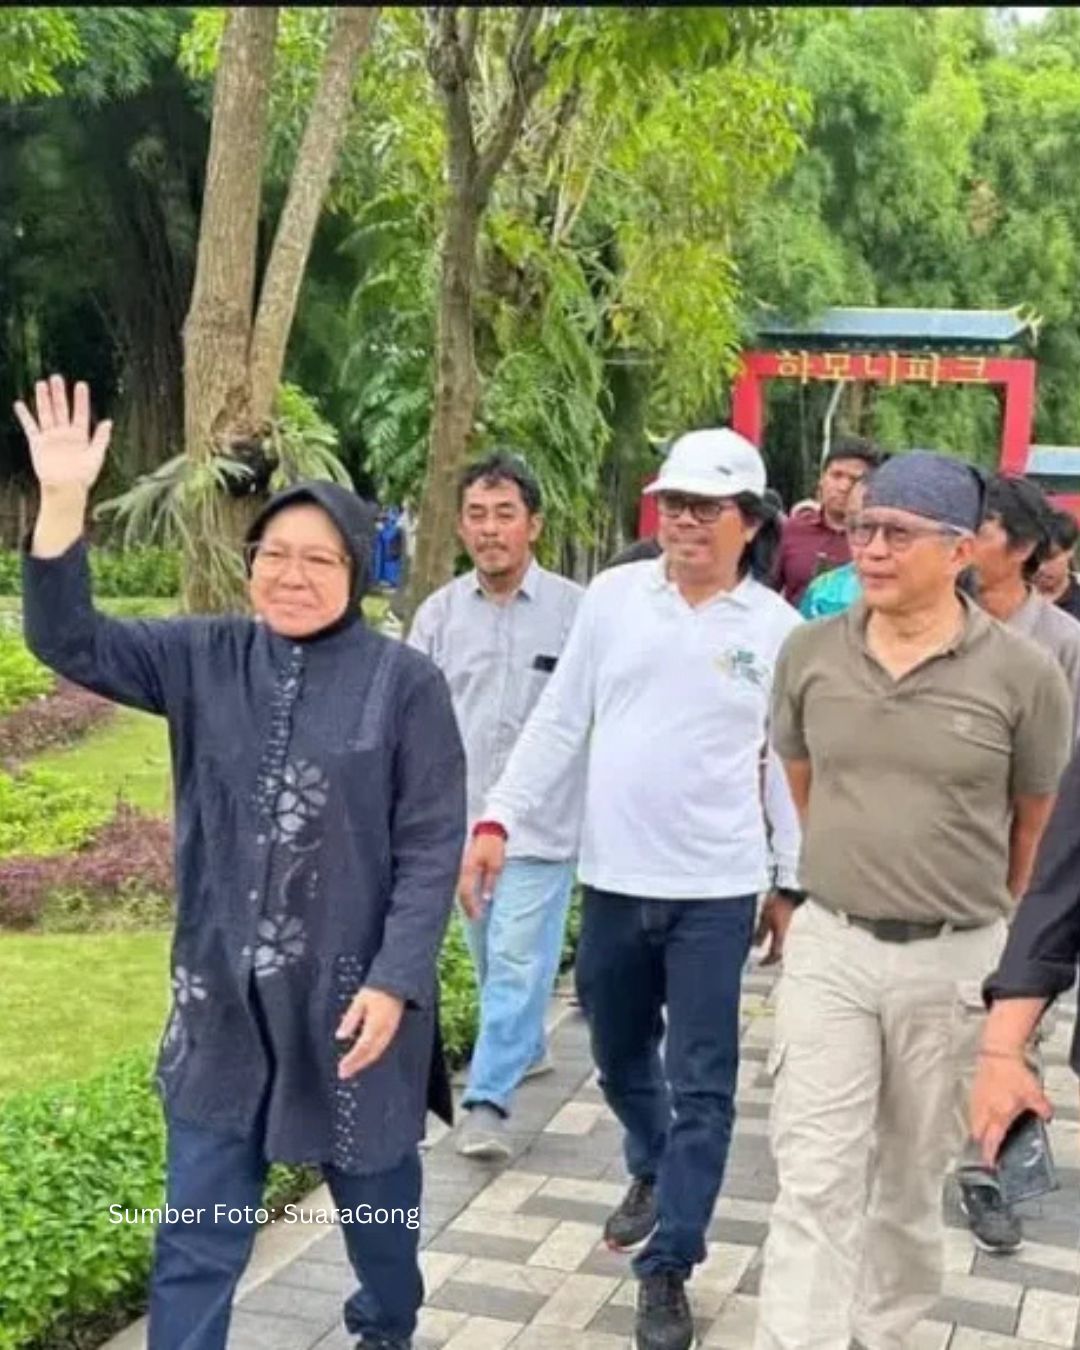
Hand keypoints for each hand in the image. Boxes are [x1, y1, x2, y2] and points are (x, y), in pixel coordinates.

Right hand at [13, 375, 110, 493]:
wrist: (66, 489)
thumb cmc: (83, 476)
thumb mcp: (97, 456)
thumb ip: (102, 438)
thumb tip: (108, 421)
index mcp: (80, 436)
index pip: (81, 413)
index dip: (81, 399)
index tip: (81, 384)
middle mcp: (65, 434)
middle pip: (61, 409)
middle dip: (59, 393)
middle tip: (56, 377)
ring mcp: (51, 437)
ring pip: (46, 413)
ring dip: (44, 399)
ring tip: (41, 384)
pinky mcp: (38, 443)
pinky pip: (30, 427)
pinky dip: (25, 416)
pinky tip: (20, 404)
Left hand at [336, 986, 404, 1078]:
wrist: (397, 983)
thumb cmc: (378, 990)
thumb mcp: (359, 1001)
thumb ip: (350, 1019)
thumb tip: (340, 1035)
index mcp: (375, 1026)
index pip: (361, 1048)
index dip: (351, 1061)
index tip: (342, 1069)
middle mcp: (383, 1032)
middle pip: (369, 1054)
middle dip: (357, 1065)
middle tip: (345, 1073)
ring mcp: (389, 1032)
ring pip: (376, 1053)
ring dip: (364, 1062)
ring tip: (353, 1068)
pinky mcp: (392, 1030)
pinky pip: (381, 1047)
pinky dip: (371, 1055)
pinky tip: (365, 1056)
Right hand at [457, 833, 505, 919]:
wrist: (489, 831)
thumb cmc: (493, 848)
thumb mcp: (496, 866)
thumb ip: (489, 883)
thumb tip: (485, 899)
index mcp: (469, 870)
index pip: (466, 894)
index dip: (471, 907)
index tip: (477, 917)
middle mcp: (462, 870)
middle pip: (460, 893)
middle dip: (466, 907)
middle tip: (474, 918)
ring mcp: (461, 868)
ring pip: (459, 889)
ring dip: (465, 901)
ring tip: (472, 911)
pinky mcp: (463, 866)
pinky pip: (461, 883)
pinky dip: (465, 893)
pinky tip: (470, 898)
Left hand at [753, 892, 796, 965]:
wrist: (787, 894)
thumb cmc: (776, 905)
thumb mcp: (765, 918)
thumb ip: (761, 932)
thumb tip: (755, 946)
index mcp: (779, 935)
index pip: (775, 953)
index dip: (768, 961)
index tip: (759, 964)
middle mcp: (783, 935)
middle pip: (778, 951)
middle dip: (770, 958)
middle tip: (761, 961)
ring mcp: (783, 930)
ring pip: (778, 945)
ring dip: (771, 950)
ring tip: (760, 952)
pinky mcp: (782, 924)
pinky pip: (777, 938)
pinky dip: (770, 942)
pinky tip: (762, 938)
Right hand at [970, 1050, 1051, 1167]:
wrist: (998, 1053)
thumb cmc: (1012, 1072)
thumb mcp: (1034, 1093)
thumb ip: (1042, 1108)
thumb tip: (1047, 1115)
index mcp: (998, 1114)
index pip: (991, 1140)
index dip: (989, 1154)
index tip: (990, 1163)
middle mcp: (984, 1110)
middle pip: (977, 1134)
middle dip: (982, 1144)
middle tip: (988, 1149)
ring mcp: (977, 1100)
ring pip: (972, 1123)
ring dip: (978, 1131)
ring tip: (986, 1134)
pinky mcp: (973, 1091)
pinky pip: (972, 1110)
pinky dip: (976, 1117)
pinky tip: (984, 1114)